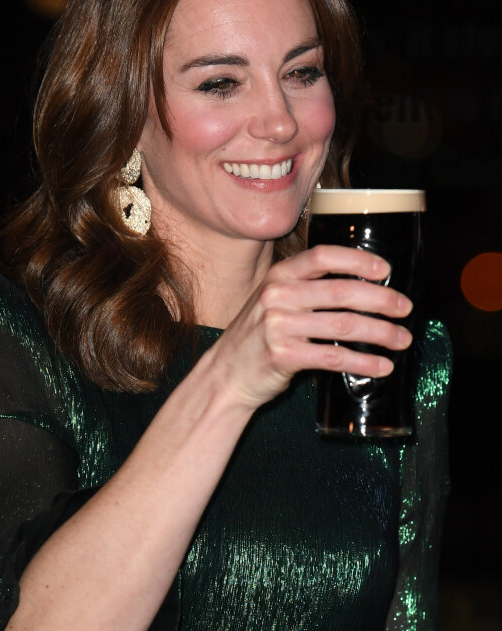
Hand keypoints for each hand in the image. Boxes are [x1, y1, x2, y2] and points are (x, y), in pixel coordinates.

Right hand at [207, 244, 412, 411]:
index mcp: (279, 275)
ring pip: (344, 324)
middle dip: (382, 300)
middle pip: (342, 291)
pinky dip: (364, 362)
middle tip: (405, 309)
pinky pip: (334, 356)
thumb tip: (363, 287)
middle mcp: (278, 295)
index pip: (323, 256)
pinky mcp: (283, 356)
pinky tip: (381, 366)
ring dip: (381, 333)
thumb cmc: (258, 337)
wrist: (226, 374)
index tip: (385, 269)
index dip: (358, 260)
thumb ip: (306, 289)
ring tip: (402, 340)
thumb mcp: (274, 301)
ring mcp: (278, 325)